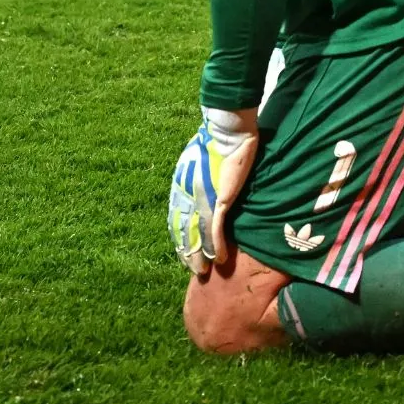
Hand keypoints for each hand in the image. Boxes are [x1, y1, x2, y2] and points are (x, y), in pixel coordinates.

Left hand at [168, 107, 258, 275]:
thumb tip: (198, 181)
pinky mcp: (219, 202)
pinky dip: (218, 247)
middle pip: (184, 233)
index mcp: (181, 188)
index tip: (184, 252)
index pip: (177, 220)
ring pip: (198, 236)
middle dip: (188, 253)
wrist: (226, 131)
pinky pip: (216, 231)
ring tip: (203, 272)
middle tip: (193, 270)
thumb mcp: (199, 161)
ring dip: (200, 257)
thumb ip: (196, 175)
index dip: (181, 239)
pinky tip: (220, 260)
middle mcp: (187, 198)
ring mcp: (202, 201)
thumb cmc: (215, 140)